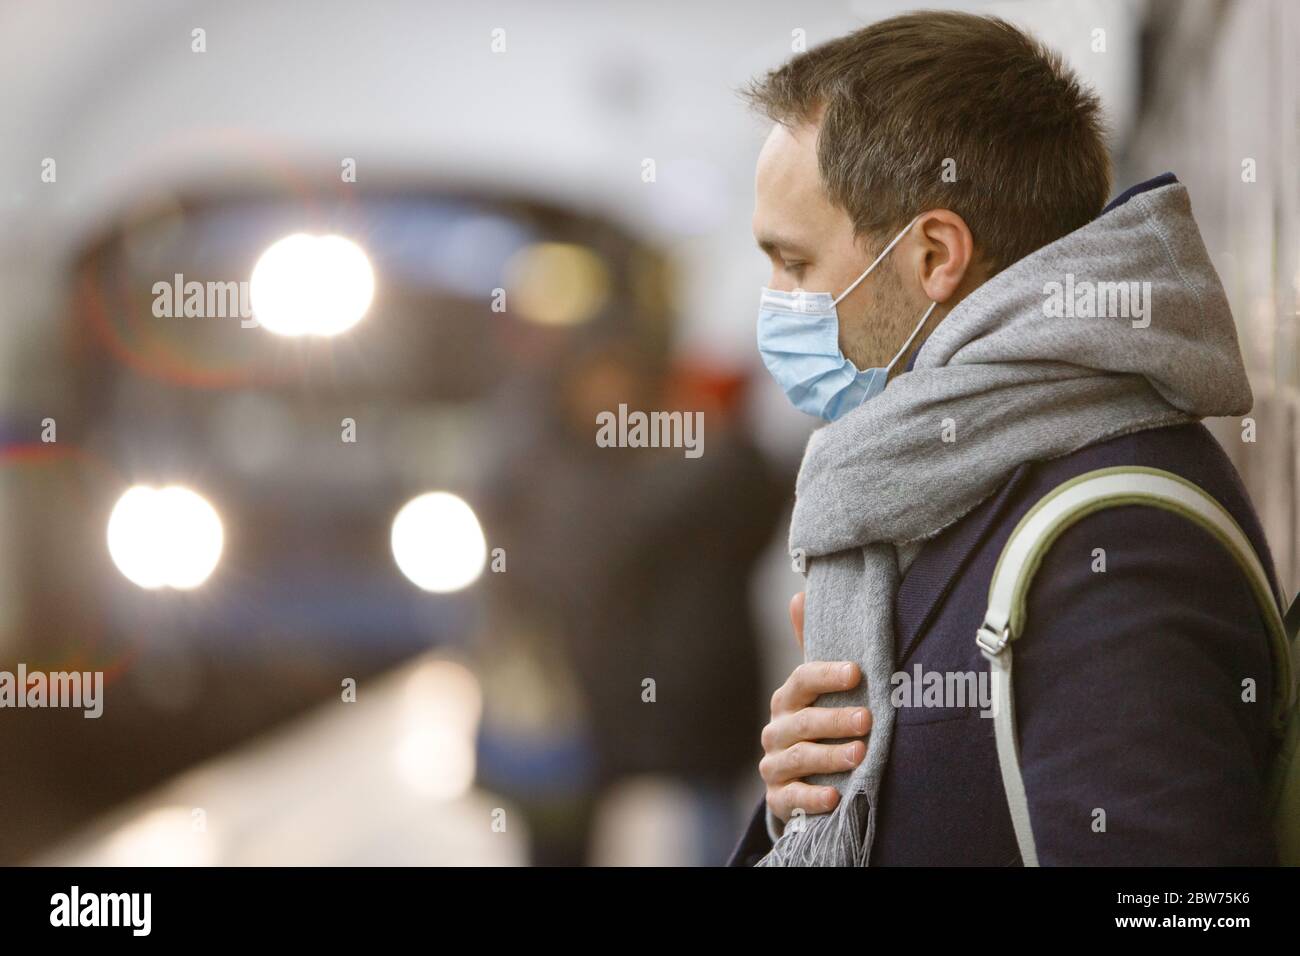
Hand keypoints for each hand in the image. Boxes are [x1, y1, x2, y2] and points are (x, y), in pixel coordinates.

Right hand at [760, 592, 870, 822]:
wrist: (799, 779)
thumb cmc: (817, 724)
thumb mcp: (818, 690)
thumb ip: (814, 647)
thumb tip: (799, 594)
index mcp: (788, 699)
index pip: (801, 680)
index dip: (827, 675)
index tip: (857, 672)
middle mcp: (776, 730)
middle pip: (803, 721)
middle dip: (836, 720)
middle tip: (868, 720)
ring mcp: (774, 764)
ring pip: (799, 758)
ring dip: (830, 757)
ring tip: (861, 754)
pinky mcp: (779, 798)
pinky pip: (791, 798)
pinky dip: (812, 797)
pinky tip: (835, 796)